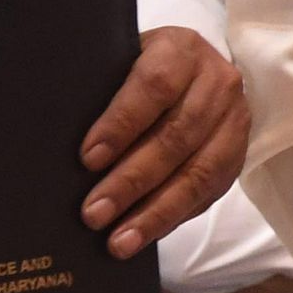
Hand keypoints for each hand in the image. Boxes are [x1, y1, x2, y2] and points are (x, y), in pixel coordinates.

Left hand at [80, 27, 247, 257]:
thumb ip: (101, 92)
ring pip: (197, 172)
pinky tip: (144, 236)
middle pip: (175, 137)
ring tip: (118, 242)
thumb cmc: (143, 70)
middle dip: (131, 181)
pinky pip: (208, 193)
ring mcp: (233, 120)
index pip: (154, 87)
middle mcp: (216, 83)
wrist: (198, 71)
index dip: (121, 124)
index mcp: (180, 51)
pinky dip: (173, 218)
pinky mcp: (238, 155)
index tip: (88, 159)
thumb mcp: (124, 64)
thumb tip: (54, 144)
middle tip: (93, 213)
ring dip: (154, 212)